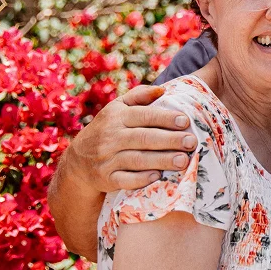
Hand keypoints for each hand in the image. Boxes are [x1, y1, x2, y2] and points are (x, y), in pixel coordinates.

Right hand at [68, 84, 196, 191]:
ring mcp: (106, 159)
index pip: (143, 115)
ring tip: (184, 161)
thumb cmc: (108, 130)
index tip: (185, 121)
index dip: (165, 118)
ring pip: (137, 159)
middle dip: (169, 140)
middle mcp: (110, 137)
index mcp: (116, 117)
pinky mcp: (106, 179)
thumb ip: (139, 96)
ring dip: (162, 160)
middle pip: (143, 138)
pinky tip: (158, 176)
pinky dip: (142, 179)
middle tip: (191, 142)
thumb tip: (162, 90)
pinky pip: (125, 180)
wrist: (78, 161)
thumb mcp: (117, 108)